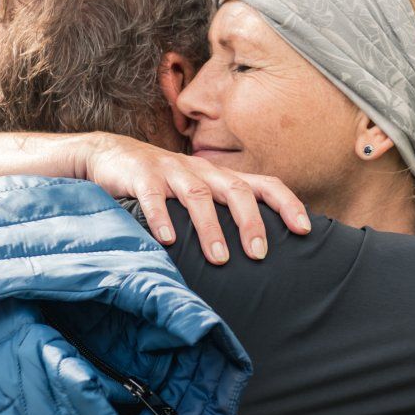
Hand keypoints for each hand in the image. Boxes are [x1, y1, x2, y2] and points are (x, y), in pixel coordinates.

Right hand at [81, 134, 310, 263]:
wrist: (109, 155)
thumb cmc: (161, 184)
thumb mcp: (194, 195)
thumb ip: (219, 216)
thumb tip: (253, 256)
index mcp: (219, 177)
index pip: (263, 185)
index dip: (287, 204)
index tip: (305, 230)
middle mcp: (201, 171)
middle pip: (235, 190)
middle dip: (250, 222)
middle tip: (259, 254)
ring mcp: (171, 171)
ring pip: (198, 196)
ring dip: (211, 228)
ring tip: (220, 259)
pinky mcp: (140, 175)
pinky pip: (153, 197)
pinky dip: (161, 218)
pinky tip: (168, 241)